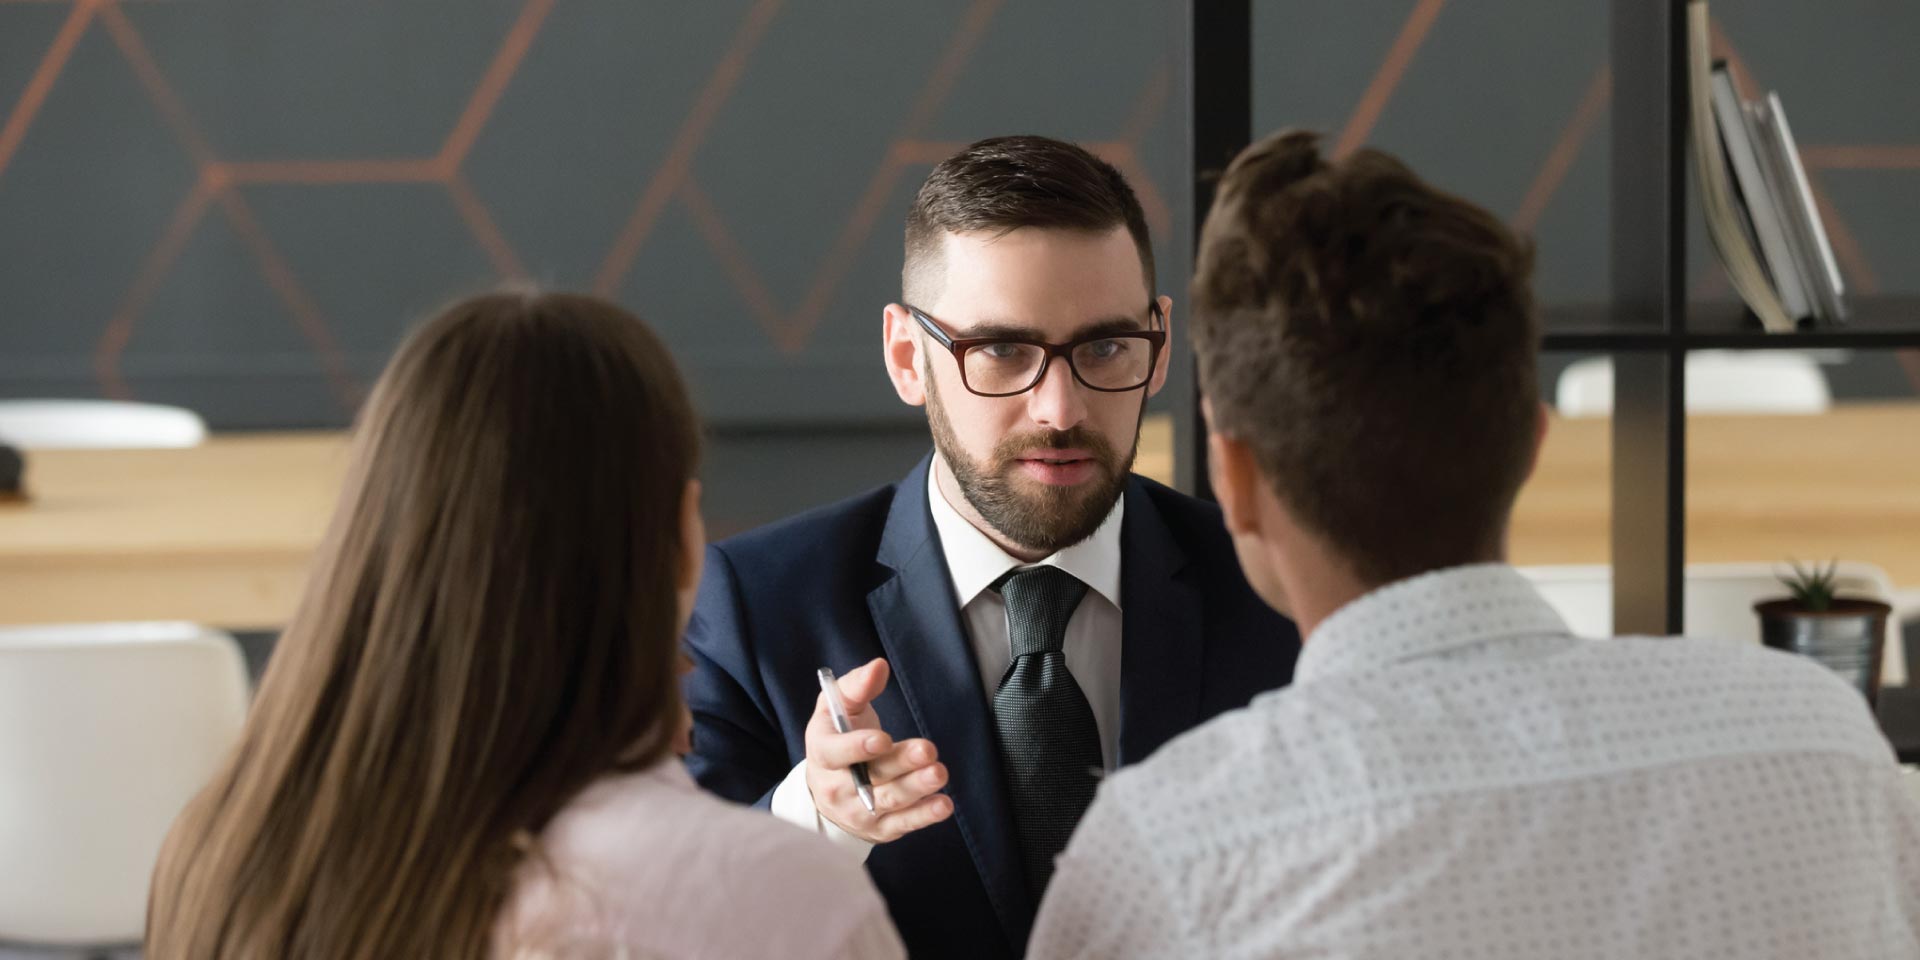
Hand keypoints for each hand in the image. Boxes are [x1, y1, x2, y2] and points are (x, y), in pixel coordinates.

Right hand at [804, 657, 953, 842]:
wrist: (829, 790)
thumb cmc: (837, 739)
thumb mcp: (836, 709)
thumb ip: (856, 686)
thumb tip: (878, 666)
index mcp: (823, 754)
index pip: (836, 754)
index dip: (858, 748)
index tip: (883, 739)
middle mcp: (837, 788)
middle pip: (871, 777)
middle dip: (901, 764)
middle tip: (928, 751)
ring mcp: (859, 812)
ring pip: (890, 802)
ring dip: (917, 788)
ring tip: (939, 773)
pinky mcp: (880, 829)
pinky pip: (903, 824)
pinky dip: (924, 816)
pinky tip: (943, 804)